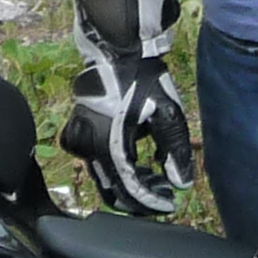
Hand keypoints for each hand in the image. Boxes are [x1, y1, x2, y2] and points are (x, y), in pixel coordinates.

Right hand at [64, 0, 194, 216]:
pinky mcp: (76, 129)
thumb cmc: (144, 79)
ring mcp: (78, 138)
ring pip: (102, 175)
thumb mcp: (168, 114)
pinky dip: (114, 165)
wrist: (118, 50)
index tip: (169, 206)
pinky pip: (94, 159)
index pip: (130, 187)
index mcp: (109, 144)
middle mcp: (87, 146)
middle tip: (162, 195)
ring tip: (154, 178)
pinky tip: (136, 158)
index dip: (151, 201)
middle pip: (112, 187)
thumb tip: (181, 184)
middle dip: (138, 196)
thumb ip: (176, 152)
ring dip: (127, 181)